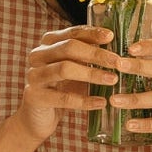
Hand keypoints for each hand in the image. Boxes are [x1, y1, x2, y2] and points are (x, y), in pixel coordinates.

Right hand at [17, 23, 119, 145]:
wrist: (37, 118)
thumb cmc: (61, 89)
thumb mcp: (75, 69)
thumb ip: (88, 57)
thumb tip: (116, 48)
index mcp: (48, 44)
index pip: (71, 33)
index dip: (92, 34)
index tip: (111, 37)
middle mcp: (38, 56)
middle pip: (68, 48)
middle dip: (96, 54)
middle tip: (117, 62)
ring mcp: (34, 76)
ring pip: (65, 69)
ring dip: (92, 74)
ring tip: (112, 80)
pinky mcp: (34, 97)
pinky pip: (63, 98)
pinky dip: (85, 101)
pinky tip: (101, 102)